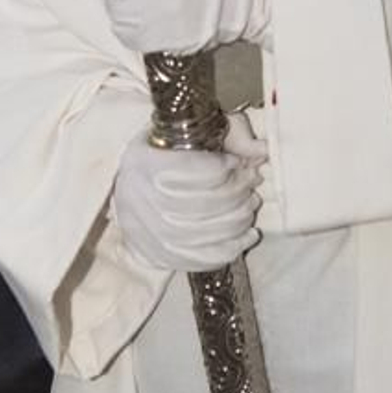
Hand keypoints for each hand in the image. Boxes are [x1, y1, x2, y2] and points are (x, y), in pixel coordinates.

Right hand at [111, 127, 264, 272]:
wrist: (130, 190)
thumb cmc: (161, 156)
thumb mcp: (184, 133)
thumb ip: (222, 136)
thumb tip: (262, 150)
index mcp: (143, 163)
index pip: (189, 169)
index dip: (221, 167)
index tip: (237, 162)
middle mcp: (139, 200)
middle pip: (200, 204)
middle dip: (236, 193)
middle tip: (251, 183)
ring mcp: (148, 233)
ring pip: (204, 234)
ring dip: (238, 219)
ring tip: (250, 205)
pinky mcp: (159, 256)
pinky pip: (202, 259)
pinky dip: (232, 248)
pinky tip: (248, 234)